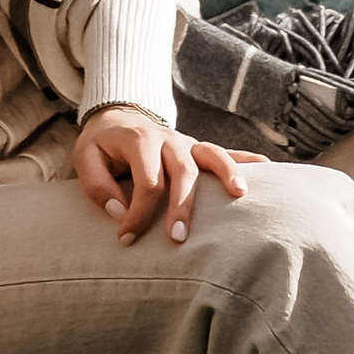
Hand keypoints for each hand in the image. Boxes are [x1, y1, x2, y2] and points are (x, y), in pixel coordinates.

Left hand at [74, 107, 249, 246]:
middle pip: (182, 172)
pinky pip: (226, 152)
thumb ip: (97, 186)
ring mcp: (188, 142)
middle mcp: (168, 139)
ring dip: (226, 174)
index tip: (126, 239)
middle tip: (177, 238)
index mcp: (139, 140)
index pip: (146, 181)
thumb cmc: (102, 145)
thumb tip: (119, 213)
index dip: (137, 213)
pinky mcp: (198, 149)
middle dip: (182, 206)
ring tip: (240, 195)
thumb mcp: (85, 158)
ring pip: (212, 155)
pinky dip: (247, 160)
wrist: (119, 115)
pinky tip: (269, 169)